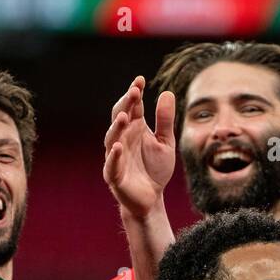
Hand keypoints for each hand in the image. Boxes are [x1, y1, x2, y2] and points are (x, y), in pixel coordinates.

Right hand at [104, 75, 175, 219]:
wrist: (151, 199)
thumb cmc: (156, 169)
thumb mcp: (165, 142)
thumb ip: (165, 120)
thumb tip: (167, 92)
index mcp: (134, 128)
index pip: (132, 106)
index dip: (134, 93)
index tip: (140, 80)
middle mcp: (122, 138)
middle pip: (119, 117)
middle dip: (126, 104)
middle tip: (134, 92)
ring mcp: (116, 156)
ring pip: (111, 138)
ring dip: (117, 127)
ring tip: (125, 117)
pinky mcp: (114, 175)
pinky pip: (111, 164)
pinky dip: (113, 156)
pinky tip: (117, 147)